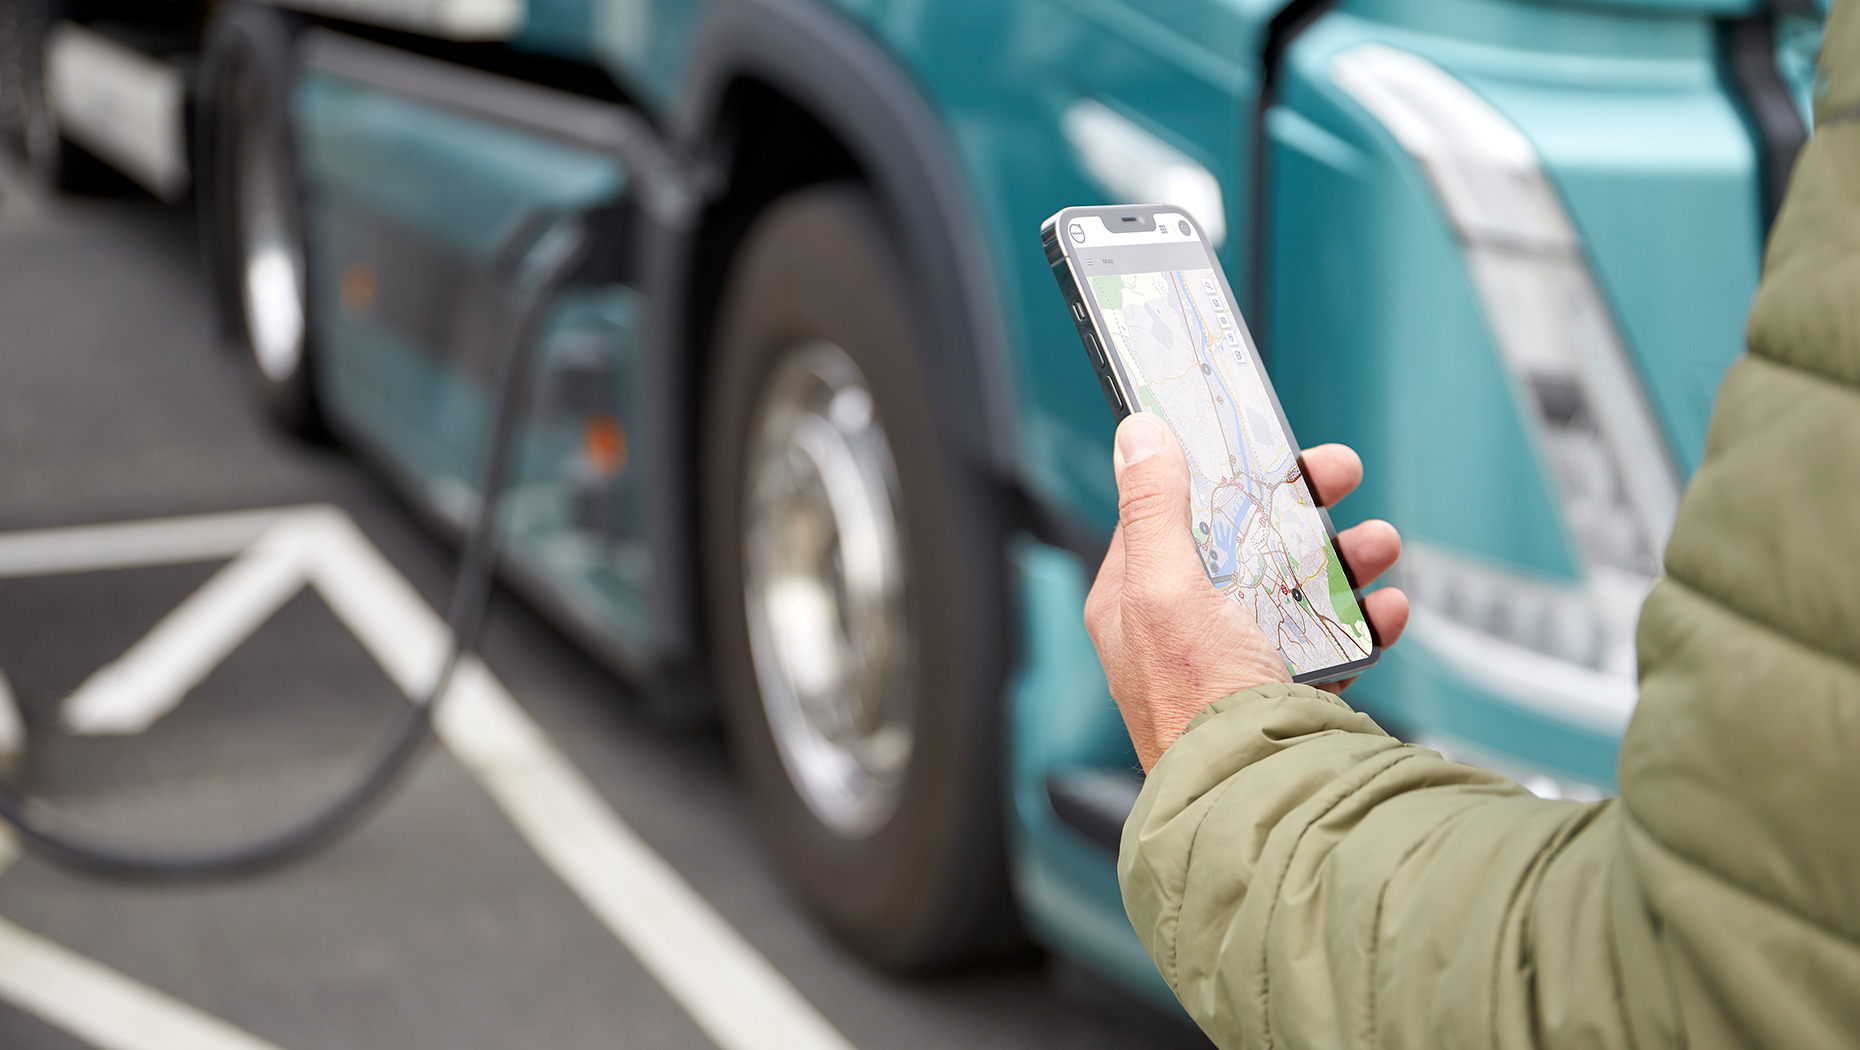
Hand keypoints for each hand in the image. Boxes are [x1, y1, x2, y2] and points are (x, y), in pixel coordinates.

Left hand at [1084, 413, 1408, 771]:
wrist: (1259, 800)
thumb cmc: (1199, 705)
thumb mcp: (1165, 589)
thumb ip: (1153, 509)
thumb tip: (1136, 435)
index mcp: (1136, 605)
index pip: (1169, 515)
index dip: (1215, 472)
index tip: (1261, 442)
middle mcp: (1183, 633)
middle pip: (1243, 543)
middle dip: (1298, 506)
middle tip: (1342, 474)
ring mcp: (1238, 665)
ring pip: (1295, 587)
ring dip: (1343, 556)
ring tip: (1379, 544)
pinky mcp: (1289, 695)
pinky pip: (1331, 644)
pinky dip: (1363, 622)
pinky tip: (1385, 610)